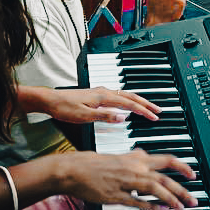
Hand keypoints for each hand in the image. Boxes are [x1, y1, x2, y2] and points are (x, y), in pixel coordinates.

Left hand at [39, 86, 160, 124]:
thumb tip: (122, 118)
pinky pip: (119, 95)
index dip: (143, 110)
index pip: (129, 104)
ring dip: (139, 101)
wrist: (50, 100)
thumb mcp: (84, 116)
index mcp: (103, 97)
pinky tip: (129, 105)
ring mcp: (101, 92)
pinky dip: (129, 100)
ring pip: (126, 95)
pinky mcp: (97, 95)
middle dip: (146, 103)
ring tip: (148, 107)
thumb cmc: (64, 108)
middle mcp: (104, 92)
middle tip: (158, 110)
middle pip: (131, 96)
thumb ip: (104, 117)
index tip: (154, 116)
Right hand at [60, 148, 197, 209]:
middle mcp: (135, 169)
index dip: (183, 167)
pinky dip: (151, 207)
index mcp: (137, 158)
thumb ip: (135, 156)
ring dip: (170, 199)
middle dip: (182, 190)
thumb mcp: (120, 155)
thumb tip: (146, 154)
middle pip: (165, 178)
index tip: (193, 175)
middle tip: (194, 200)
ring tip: (181, 208)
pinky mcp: (116, 196)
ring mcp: (126, 183)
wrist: (75, 169)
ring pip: (155, 189)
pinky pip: (137, 202)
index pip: (167, 160)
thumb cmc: (96, 163)